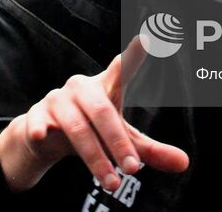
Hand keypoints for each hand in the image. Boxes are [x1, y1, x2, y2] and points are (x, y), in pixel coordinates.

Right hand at [0, 38, 187, 192]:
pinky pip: (40, 122)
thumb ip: (149, 150)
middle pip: (103, 112)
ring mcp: (57, 99)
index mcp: (106, 87)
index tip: (148, 38)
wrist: (44, 135)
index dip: (134, 55)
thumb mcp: (121, 139)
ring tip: (111, 183)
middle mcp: (82, 88)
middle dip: (118, 143)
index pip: (123, 69)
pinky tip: (44, 136)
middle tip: (133, 170)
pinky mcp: (37, 114)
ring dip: (95, 157)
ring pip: (78, 128)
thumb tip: (184, 163)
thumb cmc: (91, 130)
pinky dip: (42, 129)